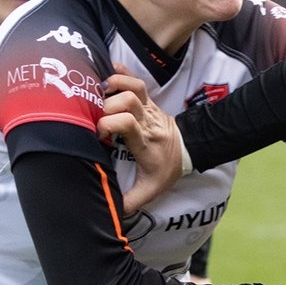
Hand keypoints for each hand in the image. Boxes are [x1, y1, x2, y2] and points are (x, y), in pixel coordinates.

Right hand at [98, 67, 183, 213]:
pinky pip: (136, 79)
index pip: (128, 124)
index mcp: (146, 142)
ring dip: (115, 84)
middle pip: (128, 101)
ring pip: (135, 86)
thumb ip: (132, 201)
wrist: (190, 150)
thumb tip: (112, 214)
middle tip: (95, 113)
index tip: (98, 135)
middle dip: (108, 104)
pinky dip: (122, 72)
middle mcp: (148, 122)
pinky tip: (107, 70)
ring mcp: (149, 109)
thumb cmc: (167, 169)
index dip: (109, 124)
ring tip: (99, 91)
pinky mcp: (148, 101)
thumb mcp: (151, 189)